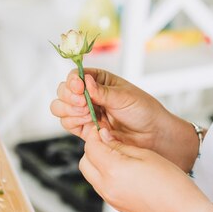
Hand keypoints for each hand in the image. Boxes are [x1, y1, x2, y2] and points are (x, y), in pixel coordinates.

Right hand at [50, 68, 199, 170]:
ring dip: (69, 110)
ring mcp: (85, 112)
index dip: (73, 82)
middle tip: (83, 103)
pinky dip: (72, 122)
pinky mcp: (85, 129)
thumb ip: (102, 92)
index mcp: (98, 80)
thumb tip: (85, 81)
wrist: (152, 135)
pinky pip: (68, 124)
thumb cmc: (143, 111)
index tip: (79, 88)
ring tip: (87, 114)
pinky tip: (88, 123)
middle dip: (69, 97)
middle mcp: (89, 95)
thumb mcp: (124, 97)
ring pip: (60, 108)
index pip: (75, 76)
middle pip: (63, 91)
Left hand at [79, 128, 212, 211]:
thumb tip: (105, 137)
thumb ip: (121, 146)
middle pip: (85, 162)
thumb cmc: (172, 184)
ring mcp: (111, 199)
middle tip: (111, 142)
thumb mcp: (146, 155)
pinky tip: (125, 171)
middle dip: (93, 150)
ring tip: (121, 157)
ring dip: (99, 163)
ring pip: (91, 175)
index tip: (104, 129)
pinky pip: (102, 187)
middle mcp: (107, 187)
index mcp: (113, 171)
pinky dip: (106, 176)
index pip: (91, 147)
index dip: (96, 135)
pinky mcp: (117, 206)